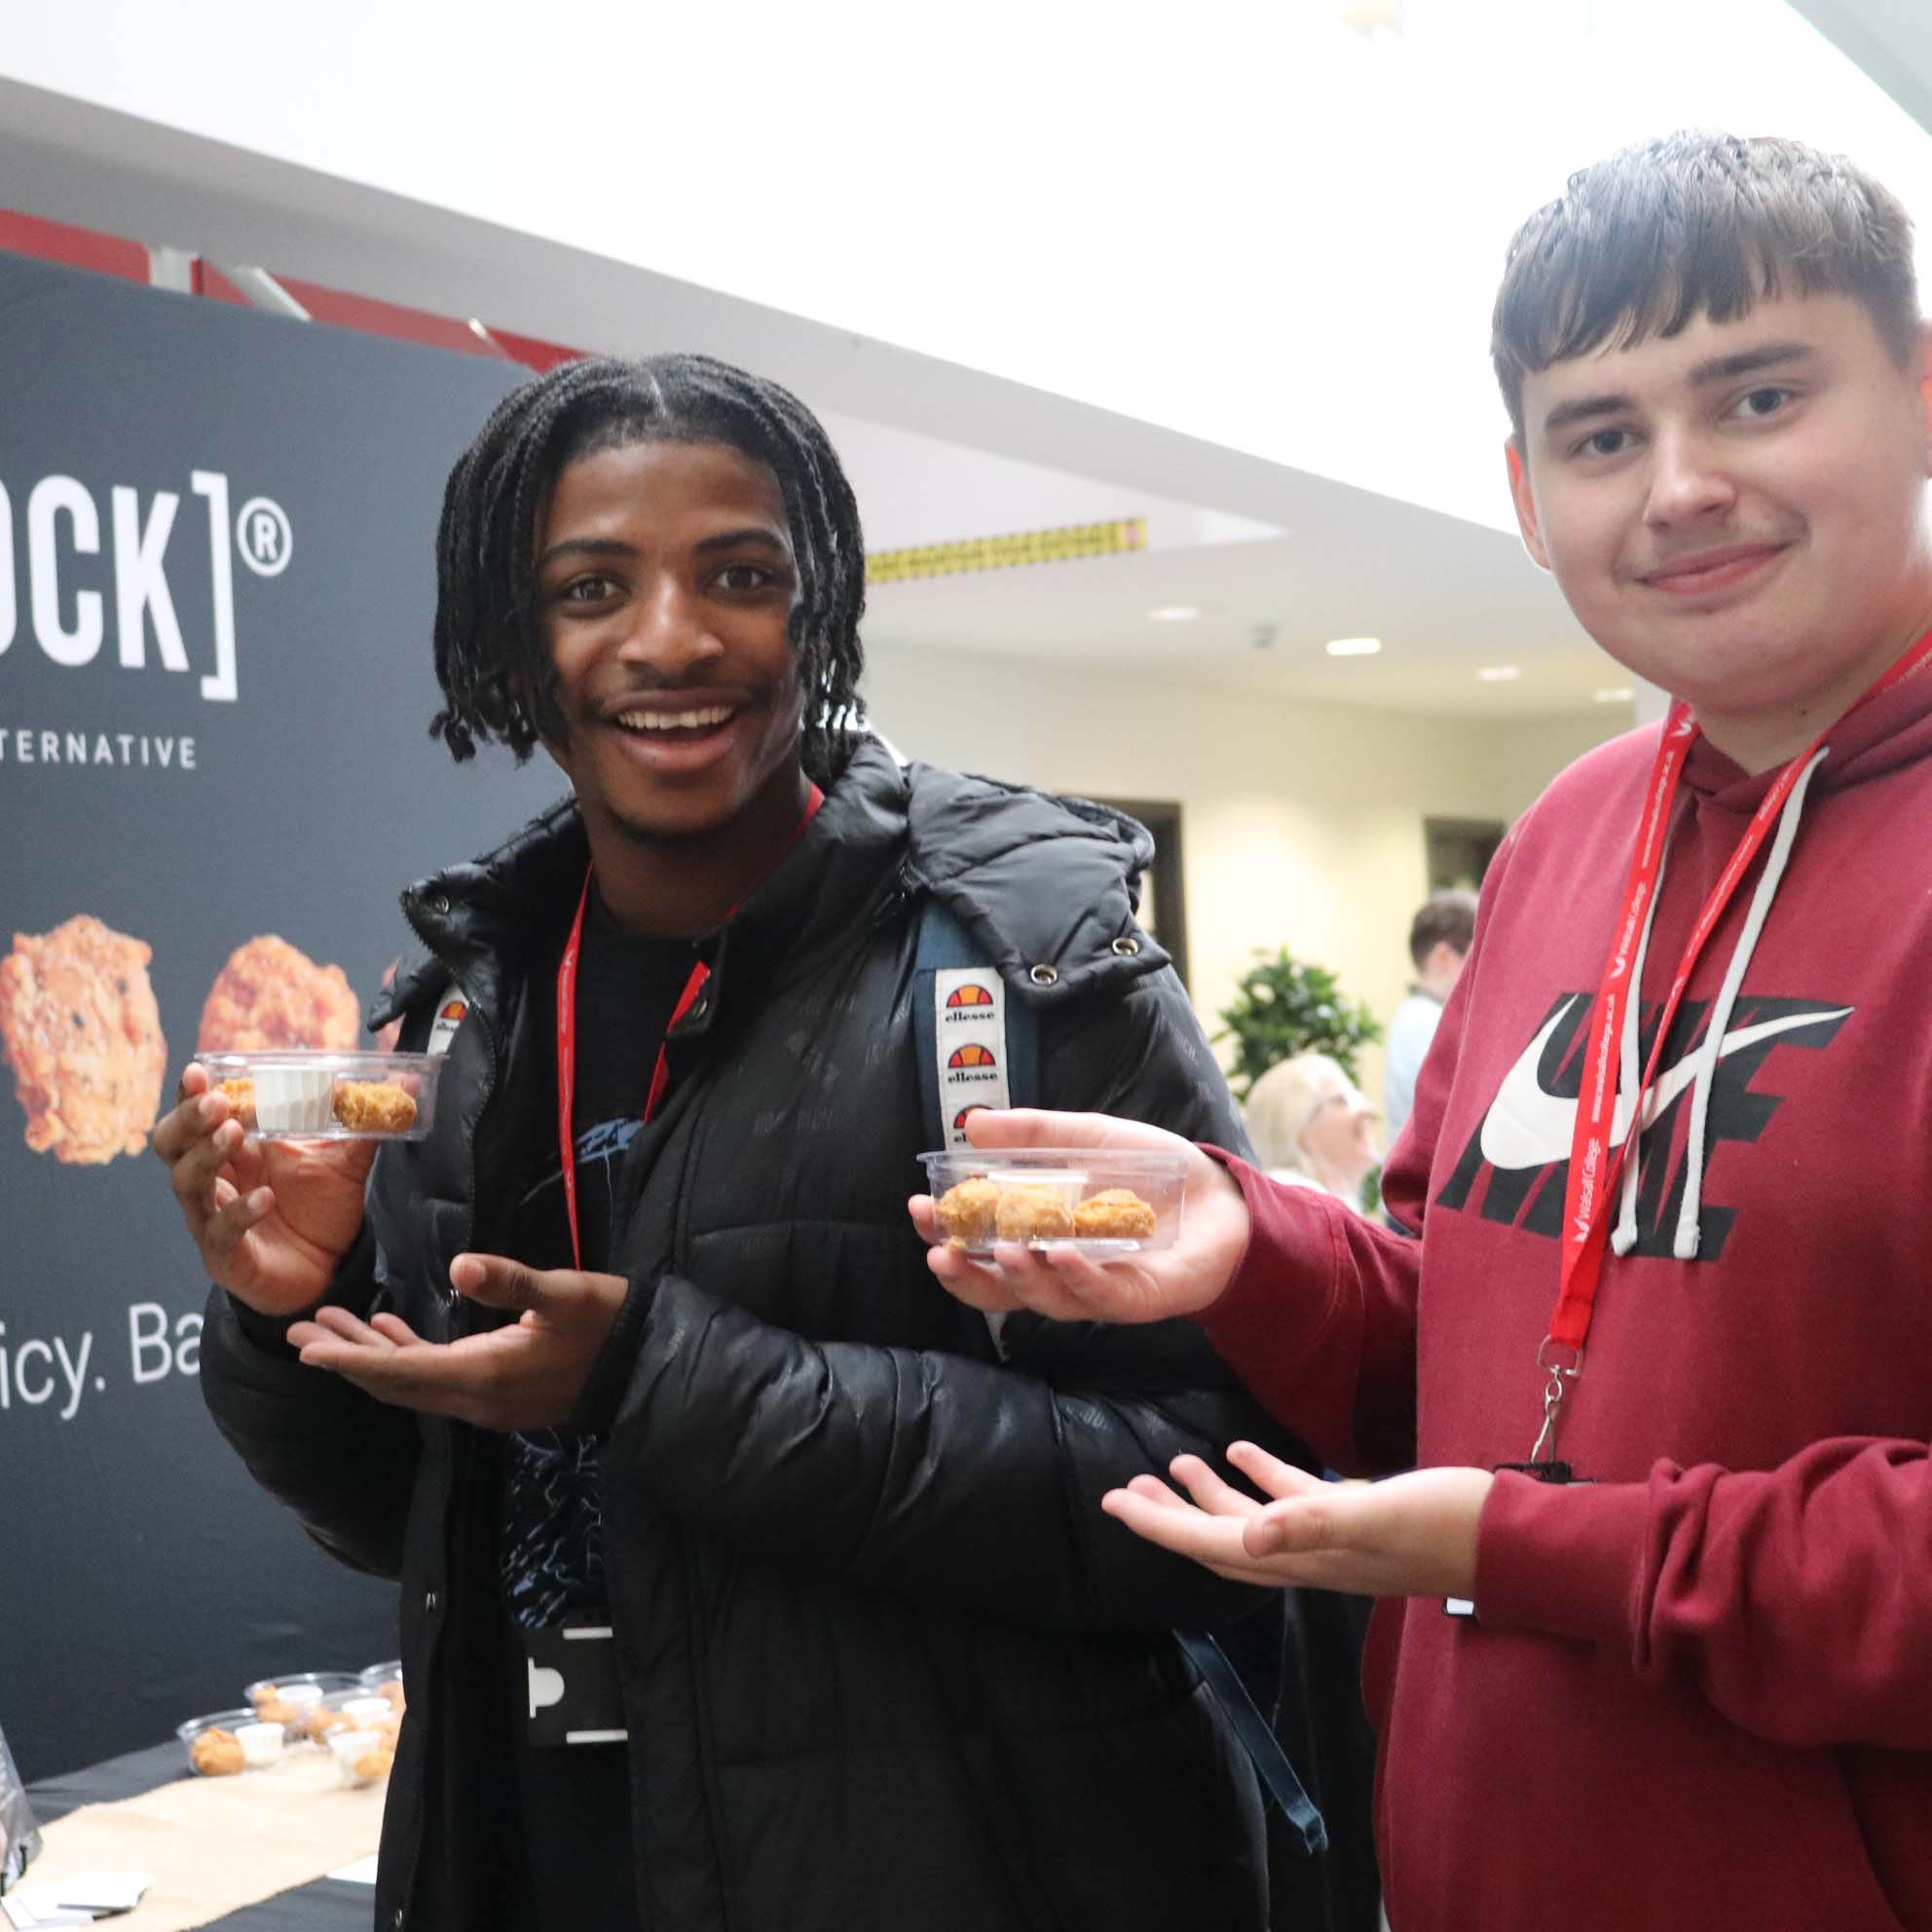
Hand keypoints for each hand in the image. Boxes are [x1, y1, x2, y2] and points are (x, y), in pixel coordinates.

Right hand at [150, 1062, 373, 1316]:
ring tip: (235, 1134)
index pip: (196, 1117)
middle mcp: (215, 1181)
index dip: (192, 1094)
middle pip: (173, 1145)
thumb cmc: (321, 1209)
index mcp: (235, 1151)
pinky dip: (240, 1212)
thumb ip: (365, 1123)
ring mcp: (213, 1218)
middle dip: (189, 1120)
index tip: (199, 1070)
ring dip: (207, 1155)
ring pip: (186, 1183)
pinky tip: (266, 1198)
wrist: (328, 1269)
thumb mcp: (344, 1161)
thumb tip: (407, 1081)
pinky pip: (220, 1231)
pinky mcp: (226, 1255)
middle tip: (216, 1102)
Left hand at [286, 1253, 630, 1431]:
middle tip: (296, 1333)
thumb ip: (511, 1281)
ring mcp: (487, 1400)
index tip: (306, 1348)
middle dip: (345, 1357)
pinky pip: (437, 1378)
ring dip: (370, 1356)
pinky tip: (389, 1330)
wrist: (648, 1366)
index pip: (401, 1371)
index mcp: (484, 1374)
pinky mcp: (498, 1391)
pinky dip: (407, 1355)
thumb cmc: (609, 1323)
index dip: (350, 1359)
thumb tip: (459, 1263)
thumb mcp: (565, 1295)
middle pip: (395, 1382)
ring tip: (327, 1327)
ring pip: (412, 1381)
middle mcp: (475, 1398)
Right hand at [911, 1108, 1249, 1323]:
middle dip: (963, 1272)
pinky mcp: (1137, 1299)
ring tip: (1000, 1248)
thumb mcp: (1087, 1139)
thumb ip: (1032, 1135)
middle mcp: (1061, 1273)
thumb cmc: (1154, 1174)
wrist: (1224, 1197)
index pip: (981, 1249)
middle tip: (937, 1248)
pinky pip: (1099, 1294)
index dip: (946, 1235)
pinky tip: (1058, 1253)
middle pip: (999, 1288)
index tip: (920, 1209)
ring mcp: (1097, 1290)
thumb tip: (971, 1125)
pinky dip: (1076, 1275)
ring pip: (1045, 1298)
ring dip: (1018, 1276)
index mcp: (1040, 1238)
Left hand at [1101, 1441, 1493, 1600]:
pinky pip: (1294, 1501)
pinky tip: (1242, 1448)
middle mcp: (1309, 1557)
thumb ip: (1314, 1522)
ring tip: (1171, 1464)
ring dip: (1209, 1496)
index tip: (1112, 1501)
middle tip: (1123, 1487)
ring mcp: (1333, 1540)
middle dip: (1167, 1517)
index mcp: (1302, 1558)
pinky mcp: (1360, 1518)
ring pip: (1252, 1522)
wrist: (1518, 1541)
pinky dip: (1263, 1477)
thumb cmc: (1452, 1526)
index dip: (1158, 1525)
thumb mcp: (1379, 1516)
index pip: (1210, 1544)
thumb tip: (1247, 1538)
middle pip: (1217, 1540)